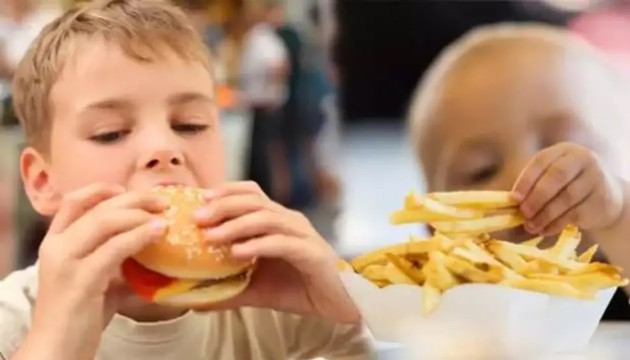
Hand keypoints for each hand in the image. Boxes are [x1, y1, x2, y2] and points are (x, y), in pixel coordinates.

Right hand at [29, 183, 166, 359]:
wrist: (56, 350)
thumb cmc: (78, 317)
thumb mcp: (96, 281)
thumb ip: (116, 263)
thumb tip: (150, 250)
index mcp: (55, 243)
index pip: (73, 201)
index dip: (102, 190)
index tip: (127, 190)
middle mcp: (56, 247)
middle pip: (97, 207)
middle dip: (134, 199)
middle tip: (162, 201)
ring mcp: (66, 263)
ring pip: (105, 222)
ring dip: (140, 214)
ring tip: (165, 216)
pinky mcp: (81, 280)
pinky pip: (114, 249)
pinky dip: (139, 236)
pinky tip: (158, 233)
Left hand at [193, 181, 358, 323]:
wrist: (336, 305)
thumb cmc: (298, 289)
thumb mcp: (255, 289)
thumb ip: (227, 290)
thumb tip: (193, 300)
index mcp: (277, 220)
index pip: (251, 193)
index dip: (226, 191)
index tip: (199, 200)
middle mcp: (290, 221)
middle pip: (255, 201)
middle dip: (223, 206)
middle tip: (197, 218)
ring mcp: (302, 235)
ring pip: (266, 218)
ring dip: (236, 225)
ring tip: (211, 237)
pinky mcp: (312, 253)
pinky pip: (282, 243)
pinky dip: (258, 245)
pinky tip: (238, 253)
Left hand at [512, 142, 623, 235]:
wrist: (606, 196)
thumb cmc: (567, 184)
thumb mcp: (551, 177)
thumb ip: (533, 184)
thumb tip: (510, 201)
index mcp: (564, 150)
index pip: (542, 161)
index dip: (526, 180)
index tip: (513, 198)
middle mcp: (583, 159)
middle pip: (557, 176)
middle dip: (536, 197)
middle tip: (523, 213)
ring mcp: (595, 178)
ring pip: (566, 197)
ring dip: (545, 214)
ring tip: (531, 226)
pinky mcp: (601, 199)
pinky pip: (575, 213)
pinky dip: (556, 223)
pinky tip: (544, 230)